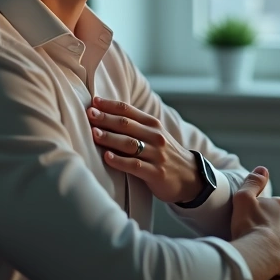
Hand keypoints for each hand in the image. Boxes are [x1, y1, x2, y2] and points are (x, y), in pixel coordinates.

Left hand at [88, 96, 202, 202]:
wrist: (190, 177)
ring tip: (94, 134)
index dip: (110, 105)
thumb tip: (106, 114)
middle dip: (106, 119)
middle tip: (89, 114)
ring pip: (129, 143)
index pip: (129, 110)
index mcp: (153, 124)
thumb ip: (136, 125)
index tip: (93, 102)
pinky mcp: (156, 173)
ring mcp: (156, 155)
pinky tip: (107, 157)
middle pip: (127, 124)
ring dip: (110, 138)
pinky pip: (134, 165)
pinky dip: (119, 161)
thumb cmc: (165, 154)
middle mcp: (155, 137)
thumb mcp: (155, 135)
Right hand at [230, 166, 279, 279]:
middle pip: (279, 220)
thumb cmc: (249, 226)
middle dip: (268, 225)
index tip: (248, 219)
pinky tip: (267, 260)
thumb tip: (262, 169)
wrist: (258, 255)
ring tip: (257, 248)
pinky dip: (278, 257)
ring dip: (273, 241)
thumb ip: (253, 182)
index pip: (270, 205)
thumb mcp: (243, 198)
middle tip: (252, 233)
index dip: (258, 212)